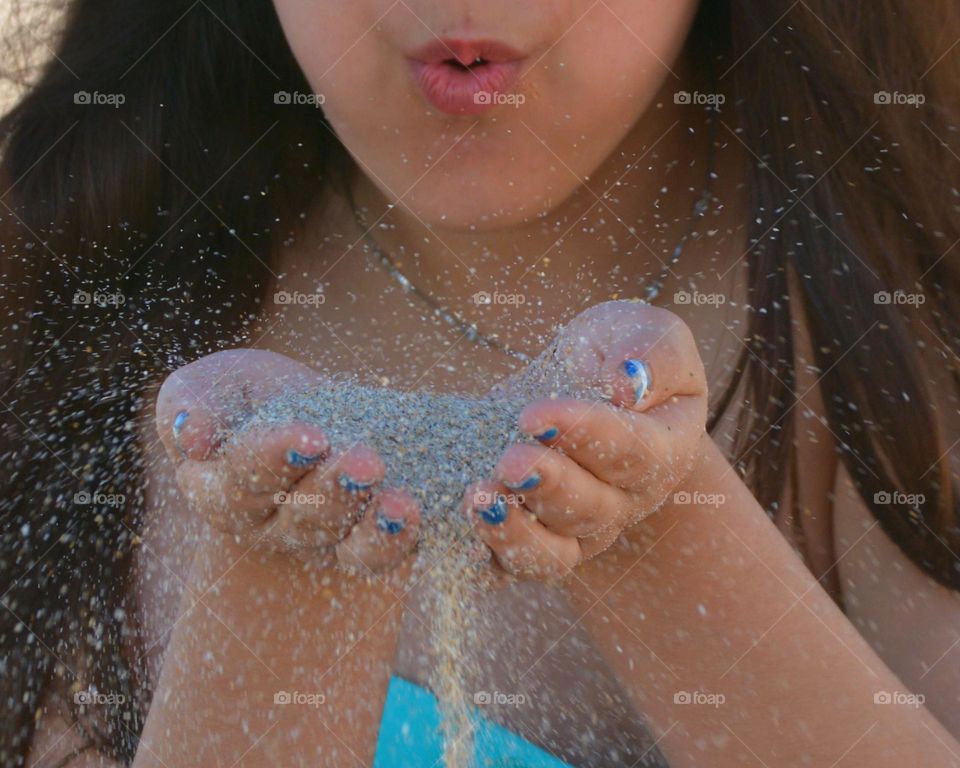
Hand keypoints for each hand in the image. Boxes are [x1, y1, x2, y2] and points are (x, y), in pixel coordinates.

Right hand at [155, 349, 420, 572]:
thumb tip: (192, 437)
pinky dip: (403, 536)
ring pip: (345, 544)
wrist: (305, 413)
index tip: (312, 435)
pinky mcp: (367, 542)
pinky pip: (382, 553)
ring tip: (401, 503)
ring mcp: (322, 540)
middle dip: (335, 490)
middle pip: (301, 517)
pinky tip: (423, 511)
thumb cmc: (249, 398)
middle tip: (366, 461)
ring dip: (376, 525)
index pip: (243, 480)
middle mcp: (271, 526)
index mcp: (221, 489)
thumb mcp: (214, 385)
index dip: (275, 459)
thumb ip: (190, 403)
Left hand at [463, 299, 706, 578]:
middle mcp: (621, 502)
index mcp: (661, 452)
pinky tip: (453, 531)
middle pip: (591, 511)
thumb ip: (653, 353)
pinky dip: (481, 556)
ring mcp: (574, 530)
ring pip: (551, 554)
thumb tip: (629, 382)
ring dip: (513, 531)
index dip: (584, 436)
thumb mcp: (645, 333)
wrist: (585, 383)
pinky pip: (507, 565)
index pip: (632, 453)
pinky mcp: (528, 540)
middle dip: (547, 486)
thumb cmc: (617, 353)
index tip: (535, 414)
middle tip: (509, 461)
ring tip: (478, 499)